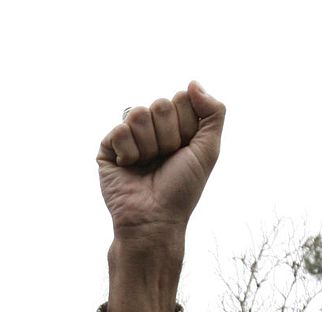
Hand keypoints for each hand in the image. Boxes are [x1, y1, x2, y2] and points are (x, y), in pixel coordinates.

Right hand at [97, 82, 223, 245]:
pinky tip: (129, 168)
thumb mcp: (209, 149)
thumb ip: (214, 112)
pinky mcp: (107, 149)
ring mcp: (129, 137)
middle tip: (165, 160)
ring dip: (148, 145)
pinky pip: (119, 130)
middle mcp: (151, 129)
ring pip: (138, 114)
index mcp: (175, 126)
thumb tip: (193, 83)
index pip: (181, 98)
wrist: (155, 219)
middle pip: (160, 104)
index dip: (186, 125)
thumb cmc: (182, 189)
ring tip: (147, 166)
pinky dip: (129, 152)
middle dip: (167, 136)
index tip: (184, 150)